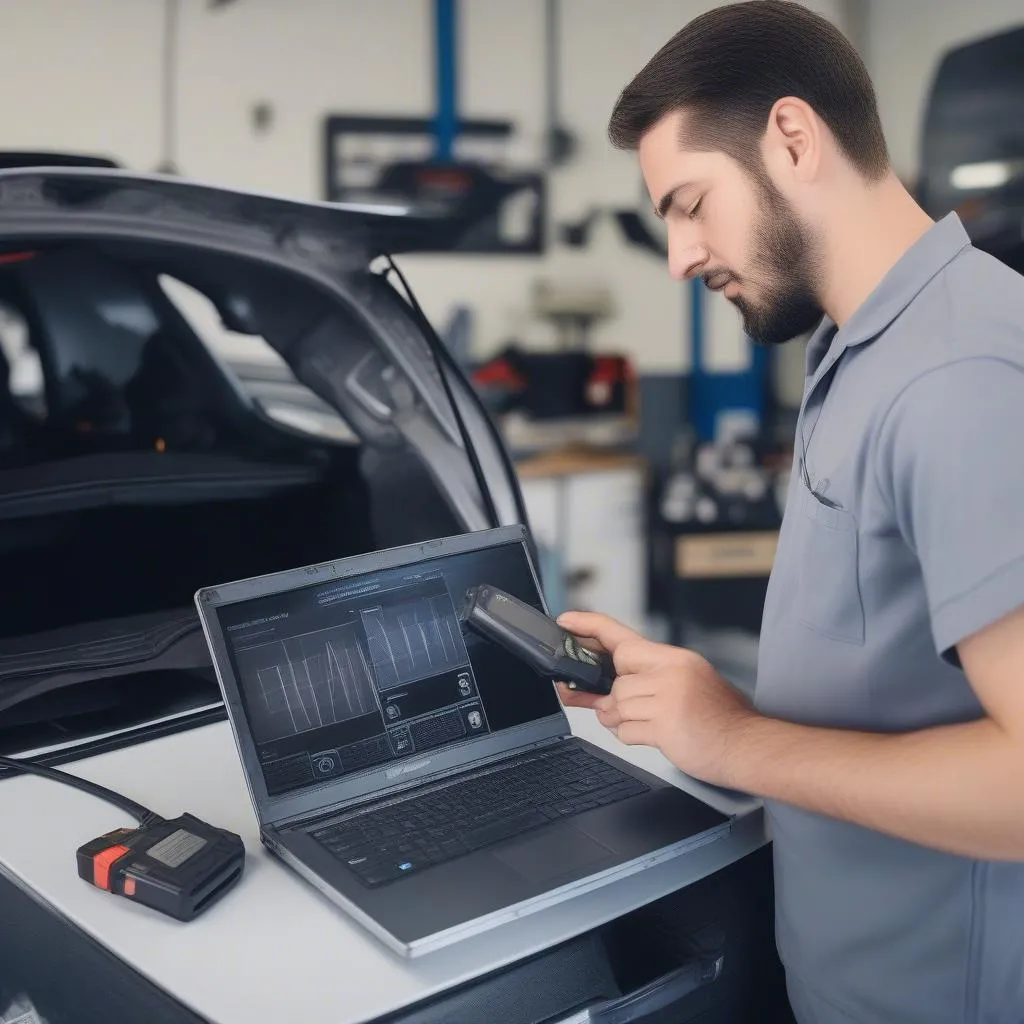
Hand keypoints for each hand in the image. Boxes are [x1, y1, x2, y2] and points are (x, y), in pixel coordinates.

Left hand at [555, 611, 755, 787]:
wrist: (749, 744)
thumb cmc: (721, 716)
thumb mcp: (688, 681)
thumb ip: (648, 678)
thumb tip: (605, 685)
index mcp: (674, 658)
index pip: (621, 636)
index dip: (588, 626)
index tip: (566, 621)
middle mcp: (670, 673)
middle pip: (615, 680)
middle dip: (616, 698)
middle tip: (626, 708)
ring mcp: (667, 699)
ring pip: (617, 706)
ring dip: (625, 721)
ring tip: (652, 724)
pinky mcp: (665, 726)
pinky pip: (626, 730)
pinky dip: (633, 736)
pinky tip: (656, 735)